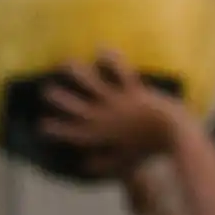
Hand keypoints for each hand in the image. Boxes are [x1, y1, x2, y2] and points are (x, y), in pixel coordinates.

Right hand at [24, 59, 183, 182]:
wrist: (173, 135)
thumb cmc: (149, 152)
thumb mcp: (122, 165)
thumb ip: (102, 164)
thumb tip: (84, 165)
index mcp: (99, 137)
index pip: (70, 133)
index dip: (54, 129)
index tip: (41, 124)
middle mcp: (103, 118)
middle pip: (74, 106)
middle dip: (58, 98)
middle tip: (45, 90)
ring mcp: (117, 102)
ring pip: (91, 84)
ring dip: (77, 73)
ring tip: (64, 63)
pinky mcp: (133, 89)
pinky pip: (120, 72)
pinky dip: (112, 60)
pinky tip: (101, 50)